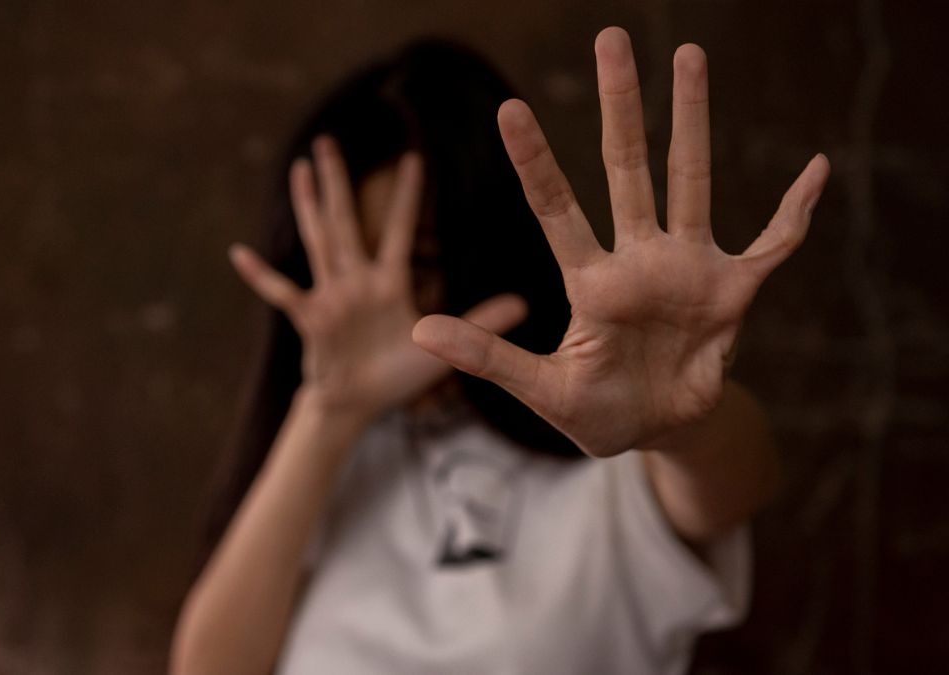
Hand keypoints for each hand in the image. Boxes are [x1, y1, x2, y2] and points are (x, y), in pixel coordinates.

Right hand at [231, 137, 526, 421]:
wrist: (356, 405)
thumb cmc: (396, 375)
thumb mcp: (440, 348)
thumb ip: (478, 323)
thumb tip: (525, 304)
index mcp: (387, 283)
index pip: (397, 231)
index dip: (405, 196)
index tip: (415, 157)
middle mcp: (355, 281)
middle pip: (346, 222)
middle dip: (339, 182)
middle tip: (329, 140)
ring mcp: (330, 298)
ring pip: (318, 242)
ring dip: (309, 207)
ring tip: (300, 169)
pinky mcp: (311, 320)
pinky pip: (283, 293)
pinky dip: (261, 275)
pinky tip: (240, 253)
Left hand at [412, 28, 829, 456]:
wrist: (658, 432)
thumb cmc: (596, 411)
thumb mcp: (540, 390)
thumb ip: (487, 358)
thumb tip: (419, 330)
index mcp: (590, 283)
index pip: (555, 208)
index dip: (535, 161)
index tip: (508, 109)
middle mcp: (637, 260)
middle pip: (626, 168)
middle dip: (619, 106)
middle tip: (610, 39)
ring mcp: (687, 269)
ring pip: (692, 181)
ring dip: (693, 121)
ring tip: (689, 53)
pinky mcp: (733, 292)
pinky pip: (773, 244)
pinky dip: (796, 211)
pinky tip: (816, 168)